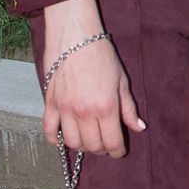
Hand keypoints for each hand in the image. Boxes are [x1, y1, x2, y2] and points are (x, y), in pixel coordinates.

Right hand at [42, 36, 145, 157]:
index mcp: (106, 107)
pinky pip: (49, 130)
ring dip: (82, 146)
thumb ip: (129, 108)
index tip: (119, 151)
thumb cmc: (102, 55)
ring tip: (88, 139)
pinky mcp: (50, 103)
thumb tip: (139, 128)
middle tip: (106, 143)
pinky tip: (64, 137)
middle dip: (102, 149)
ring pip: (72, 142)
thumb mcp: (122, 81)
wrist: (75, 36)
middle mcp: (84, 112)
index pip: (112, 143)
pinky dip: (55, 139)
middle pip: (92, 146)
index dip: (118, 151)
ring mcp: (65, 109)